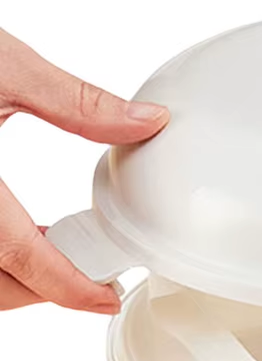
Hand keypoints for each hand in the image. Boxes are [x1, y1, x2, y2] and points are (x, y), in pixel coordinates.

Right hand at [0, 30, 167, 312]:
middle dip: (45, 292)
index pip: (24, 260)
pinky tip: (7, 237)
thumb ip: (75, 103)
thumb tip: (147, 121)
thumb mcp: (0, 63)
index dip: (72, 289)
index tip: (106, 296)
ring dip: (11, 282)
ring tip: (54, 259)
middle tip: (90, 279)